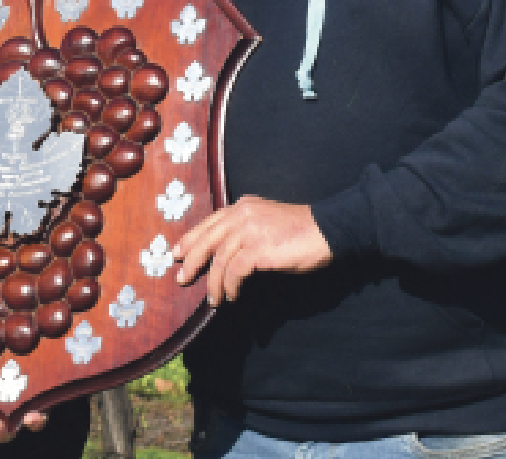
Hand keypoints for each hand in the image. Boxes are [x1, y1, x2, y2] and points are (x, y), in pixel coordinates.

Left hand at [172, 195, 332, 305]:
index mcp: (242, 206)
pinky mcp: (258, 249)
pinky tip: (232, 296)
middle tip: (182, 279)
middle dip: (191, 261)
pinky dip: (230, 286)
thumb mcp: (266, 223)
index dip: (191, 238)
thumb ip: (245, 230)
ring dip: (214, 283)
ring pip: (218, 259)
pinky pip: (234, 271)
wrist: (327, 229)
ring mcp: (249, 230)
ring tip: (213, 299)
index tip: (177, 253)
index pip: (209, 222)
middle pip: (206, 240)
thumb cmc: (300, 231)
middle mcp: (242, 214)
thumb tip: (224, 255)